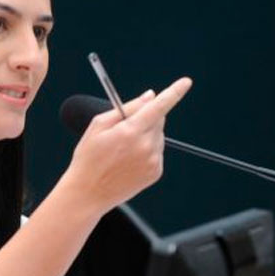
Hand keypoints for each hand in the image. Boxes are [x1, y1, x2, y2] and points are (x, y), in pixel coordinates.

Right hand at [64, 77, 191, 213]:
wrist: (88, 193)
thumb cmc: (89, 157)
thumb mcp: (99, 125)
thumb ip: (126, 108)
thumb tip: (149, 96)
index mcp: (130, 131)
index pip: (158, 107)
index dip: (174, 92)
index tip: (186, 82)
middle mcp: (146, 146)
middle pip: (158, 119)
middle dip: (147, 117)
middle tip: (125, 128)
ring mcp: (153, 161)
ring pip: (158, 135)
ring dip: (146, 135)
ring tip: (123, 150)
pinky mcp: (156, 172)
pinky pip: (157, 151)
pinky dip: (147, 150)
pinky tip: (129, 160)